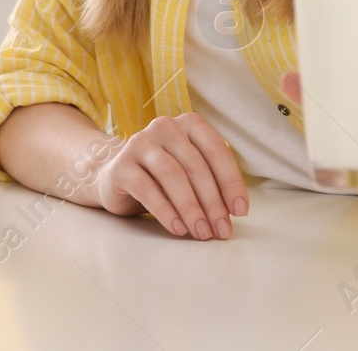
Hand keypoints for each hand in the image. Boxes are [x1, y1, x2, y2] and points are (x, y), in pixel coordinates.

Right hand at [93, 112, 247, 239]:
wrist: (117, 177)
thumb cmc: (163, 177)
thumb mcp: (190, 172)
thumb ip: (210, 182)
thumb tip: (231, 213)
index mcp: (189, 124)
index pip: (217, 150)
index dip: (231, 182)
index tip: (240, 212)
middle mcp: (165, 127)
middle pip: (195, 166)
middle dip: (212, 202)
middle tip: (221, 230)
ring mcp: (140, 143)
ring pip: (173, 175)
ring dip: (191, 208)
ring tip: (201, 232)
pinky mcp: (122, 165)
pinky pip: (147, 188)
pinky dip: (165, 211)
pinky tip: (177, 228)